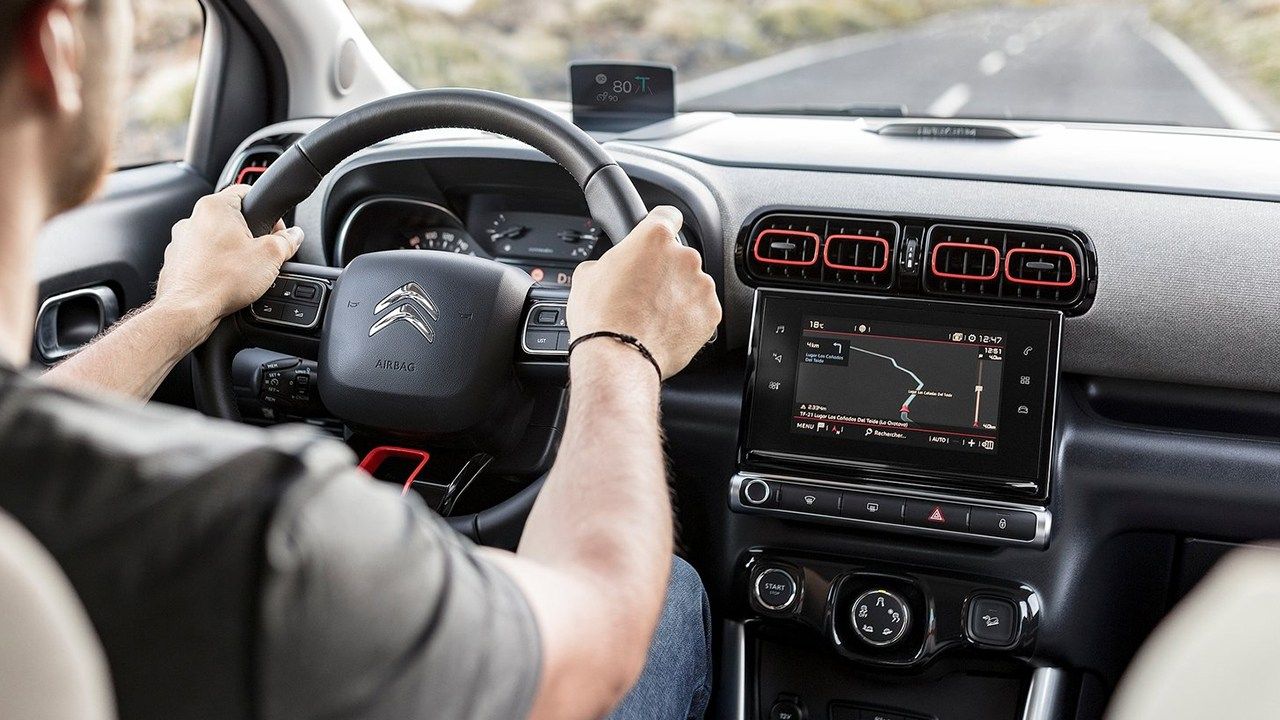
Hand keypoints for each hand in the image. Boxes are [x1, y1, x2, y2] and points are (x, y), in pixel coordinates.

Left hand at [155, 185, 303, 330]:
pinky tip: (226, 282)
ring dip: (231, 252)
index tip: (276, 229)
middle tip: (263, 255)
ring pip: (215, 240)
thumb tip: (294, 236)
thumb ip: (287, 241)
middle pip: (231, 219)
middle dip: (250, 235)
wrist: (188, 311)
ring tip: (244, 272)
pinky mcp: (176, 263)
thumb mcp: (270, 257)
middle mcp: (192, 219)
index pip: (246, 191)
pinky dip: (214, 267)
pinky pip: (202, 259)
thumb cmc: (221, 280)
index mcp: (215, 208)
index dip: (267, 210)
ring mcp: (180, 242)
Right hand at [567, 206, 720, 378]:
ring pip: (692, 284)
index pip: (667, 215)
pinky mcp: (711, 313)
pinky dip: (689, 317)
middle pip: (679, 255)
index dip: (660, 225)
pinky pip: (702, 309)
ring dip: (678, 294)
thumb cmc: (602, 317)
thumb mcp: (587, 276)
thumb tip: (608, 268)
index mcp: (654, 238)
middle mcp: (683, 256)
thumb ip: (607, 261)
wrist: (619, 357)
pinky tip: (668, 328)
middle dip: (665, 271)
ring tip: (654, 315)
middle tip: (644, 292)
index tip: (659, 236)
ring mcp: (701, 285)